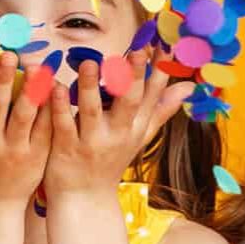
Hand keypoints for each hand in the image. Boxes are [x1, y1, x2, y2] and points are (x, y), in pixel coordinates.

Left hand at [42, 51, 195, 197]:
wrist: (85, 199)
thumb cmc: (111, 161)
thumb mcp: (140, 136)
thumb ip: (161, 109)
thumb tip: (188, 87)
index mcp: (137, 127)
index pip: (152, 94)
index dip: (159, 70)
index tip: (165, 44)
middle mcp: (119, 134)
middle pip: (129, 102)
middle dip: (133, 76)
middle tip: (137, 51)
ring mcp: (93, 143)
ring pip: (92, 111)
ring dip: (90, 86)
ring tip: (89, 62)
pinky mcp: (67, 150)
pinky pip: (63, 124)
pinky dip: (59, 106)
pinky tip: (55, 86)